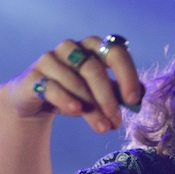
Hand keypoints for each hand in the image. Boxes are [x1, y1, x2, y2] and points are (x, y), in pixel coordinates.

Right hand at [1, 35, 143, 133]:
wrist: (34, 99)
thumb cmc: (74, 92)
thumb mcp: (99, 93)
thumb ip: (119, 92)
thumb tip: (141, 95)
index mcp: (92, 46)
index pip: (115, 53)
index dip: (127, 75)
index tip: (134, 100)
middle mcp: (71, 47)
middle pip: (94, 70)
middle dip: (108, 99)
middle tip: (116, 122)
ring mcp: (50, 59)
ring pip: (76, 82)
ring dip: (91, 107)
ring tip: (103, 127)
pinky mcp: (33, 75)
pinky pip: (53, 88)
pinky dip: (67, 100)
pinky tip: (76, 111)